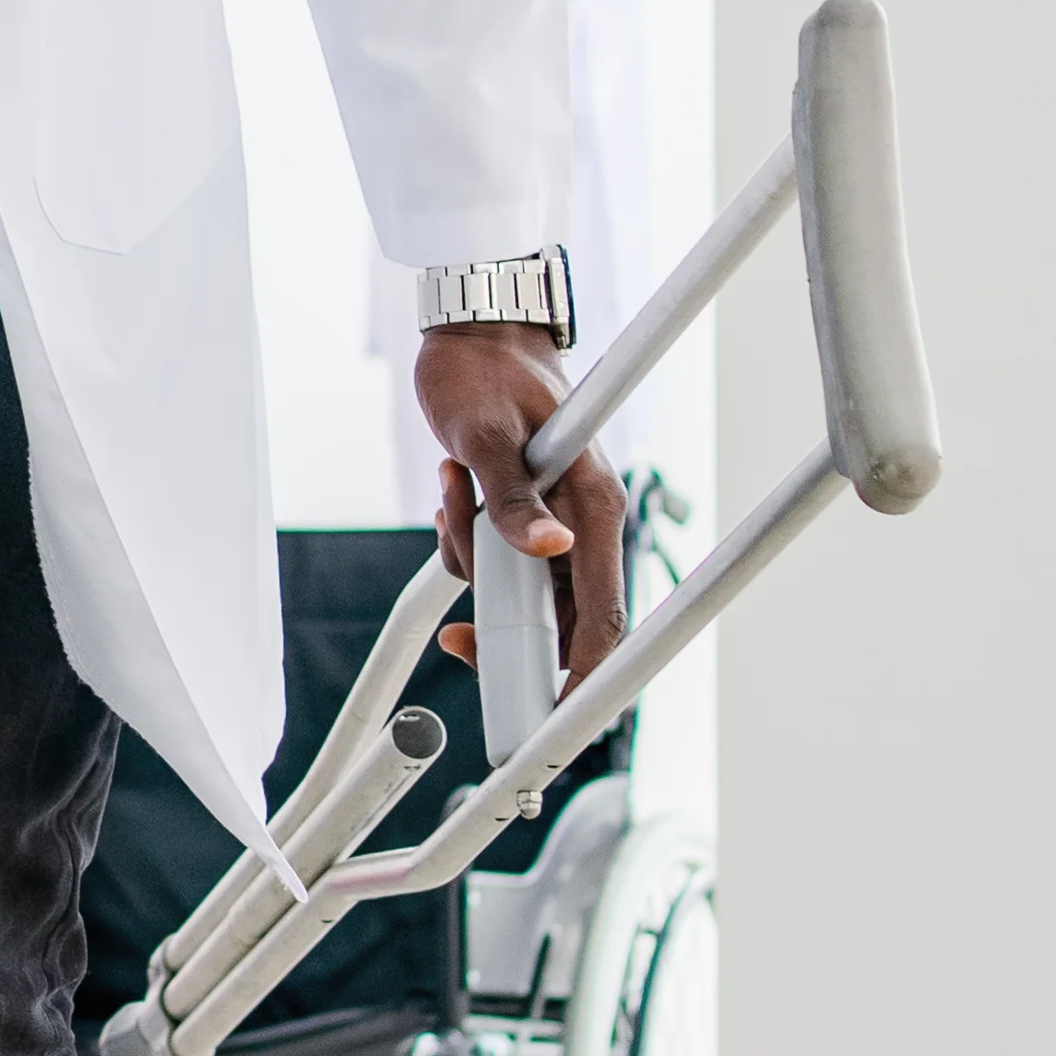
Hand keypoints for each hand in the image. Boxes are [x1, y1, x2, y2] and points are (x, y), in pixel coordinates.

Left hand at [418, 328, 624, 682]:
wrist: (472, 336)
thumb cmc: (485, 375)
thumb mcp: (488, 438)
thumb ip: (512, 500)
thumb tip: (547, 550)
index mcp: (595, 508)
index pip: (603, 617)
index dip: (584, 675)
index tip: (555, 719)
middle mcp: (584, 522)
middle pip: (557, 617)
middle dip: (503, 628)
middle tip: (458, 639)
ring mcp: (555, 521)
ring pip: (517, 589)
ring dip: (472, 563)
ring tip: (454, 492)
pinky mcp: (525, 514)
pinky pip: (492, 559)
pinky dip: (464, 543)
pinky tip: (452, 489)